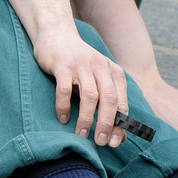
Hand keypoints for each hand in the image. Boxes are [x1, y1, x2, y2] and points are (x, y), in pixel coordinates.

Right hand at [34, 29, 127, 147]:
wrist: (57, 35)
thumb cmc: (79, 65)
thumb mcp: (98, 80)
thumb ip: (108, 103)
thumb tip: (120, 137)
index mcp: (113, 71)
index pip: (121, 102)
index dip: (119, 124)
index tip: (114, 142)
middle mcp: (100, 66)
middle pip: (109, 99)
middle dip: (106, 123)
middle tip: (100, 142)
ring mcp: (81, 64)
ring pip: (90, 95)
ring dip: (86, 118)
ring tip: (81, 135)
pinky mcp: (62, 64)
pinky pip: (65, 89)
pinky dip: (64, 106)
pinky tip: (63, 118)